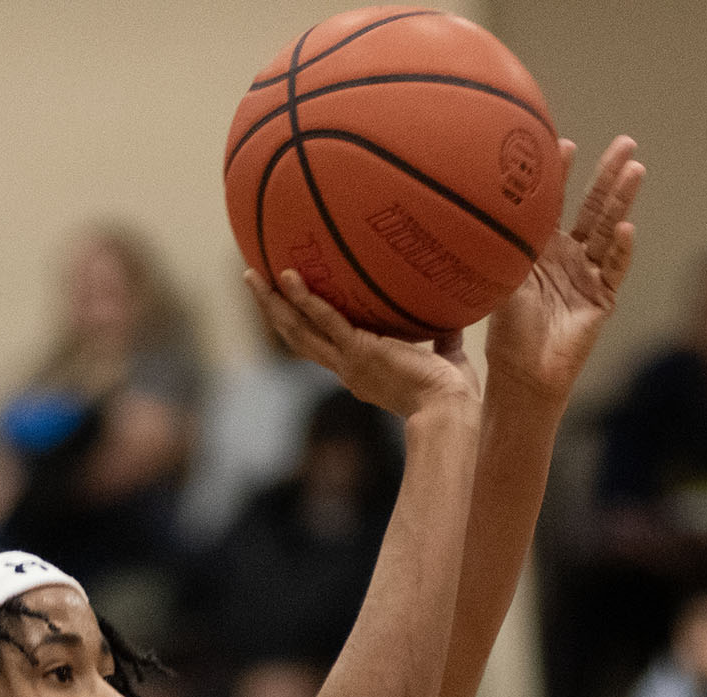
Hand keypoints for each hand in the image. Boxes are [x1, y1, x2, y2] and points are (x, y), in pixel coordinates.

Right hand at [248, 269, 480, 422]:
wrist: (449, 411)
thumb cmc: (453, 396)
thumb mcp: (446, 362)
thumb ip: (444, 342)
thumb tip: (453, 323)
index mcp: (363, 374)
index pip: (327, 348)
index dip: (306, 326)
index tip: (292, 307)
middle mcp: (349, 371)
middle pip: (299, 339)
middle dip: (274, 312)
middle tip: (255, 283)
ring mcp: (350, 363)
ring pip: (299, 331)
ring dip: (273, 304)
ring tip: (252, 275)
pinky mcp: (358, 351)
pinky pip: (325, 320)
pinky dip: (305, 298)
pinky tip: (288, 276)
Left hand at [485, 135, 642, 402]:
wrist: (521, 374)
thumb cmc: (503, 331)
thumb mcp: (494, 276)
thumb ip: (493, 241)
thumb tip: (461, 201)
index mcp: (543, 248)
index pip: (558, 202)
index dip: (563, 174)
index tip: (563, 143)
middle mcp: (571, 258)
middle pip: (596, 208)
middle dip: (610, 175)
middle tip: (626, 142)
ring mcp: (590, 277)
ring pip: (611, 231)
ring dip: (624, 201)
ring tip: (636, 169)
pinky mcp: (602, 301)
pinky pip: (615, 271)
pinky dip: (622, 251)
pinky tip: (627, 230)